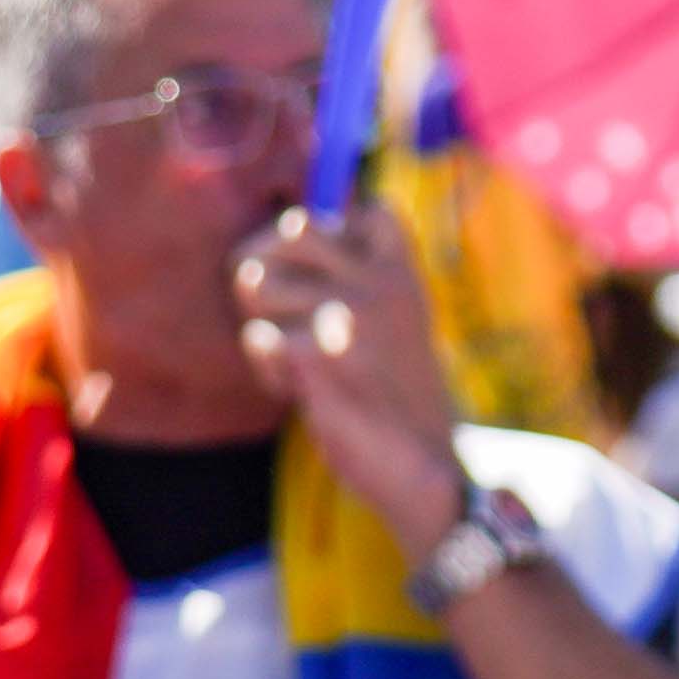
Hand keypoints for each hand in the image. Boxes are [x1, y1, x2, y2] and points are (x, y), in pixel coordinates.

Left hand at [231, 207, 474, 550]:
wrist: (422, 469)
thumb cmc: (396, 395)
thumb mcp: (396, 322)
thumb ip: (356, 279)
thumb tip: (268, 250)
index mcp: (403, 271)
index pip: (362, 210)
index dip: (328, 235)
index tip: (334, 278)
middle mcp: (377, 282)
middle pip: (290, 228)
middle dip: (271, 266)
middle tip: (286, 314)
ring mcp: (348, 315)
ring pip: (257, 282)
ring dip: (265, 323)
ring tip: (300, 360)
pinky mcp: (318, 357)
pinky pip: (256, 338)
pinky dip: (268, 371)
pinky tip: (301, 393)